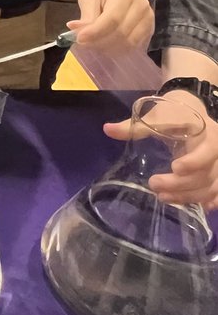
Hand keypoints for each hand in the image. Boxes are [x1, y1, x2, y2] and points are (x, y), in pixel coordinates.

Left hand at [69, 0, 153, 48]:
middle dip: (99, 42)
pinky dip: (117, 50)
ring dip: (107, 49)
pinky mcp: (149, 30)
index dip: (95, 32)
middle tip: (83, 43)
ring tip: (93, 44)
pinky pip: (134, 47)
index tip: (79, 39)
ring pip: (128, 43)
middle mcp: (141, 6)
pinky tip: (105, 47)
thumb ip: (86, 15)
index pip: (112, 18)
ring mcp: (148, 19)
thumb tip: (75, 30)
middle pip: (121, 33)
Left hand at [105, 93, 217, 209]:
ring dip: (188, 196)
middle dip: (181, 184)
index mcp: (207, 133)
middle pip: (206, 173)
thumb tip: (107, 129)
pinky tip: (194, 206)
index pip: (208, 150)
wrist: (192, 108)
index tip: (174, 167)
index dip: (195, 162)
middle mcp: (217, 150)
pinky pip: (216, 191)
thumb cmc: (173, 112)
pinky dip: (207, 201)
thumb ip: (134, 126)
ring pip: (210, 186)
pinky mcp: (216, 174)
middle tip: (154, 184)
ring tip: (162, 197)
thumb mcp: (157, 116)